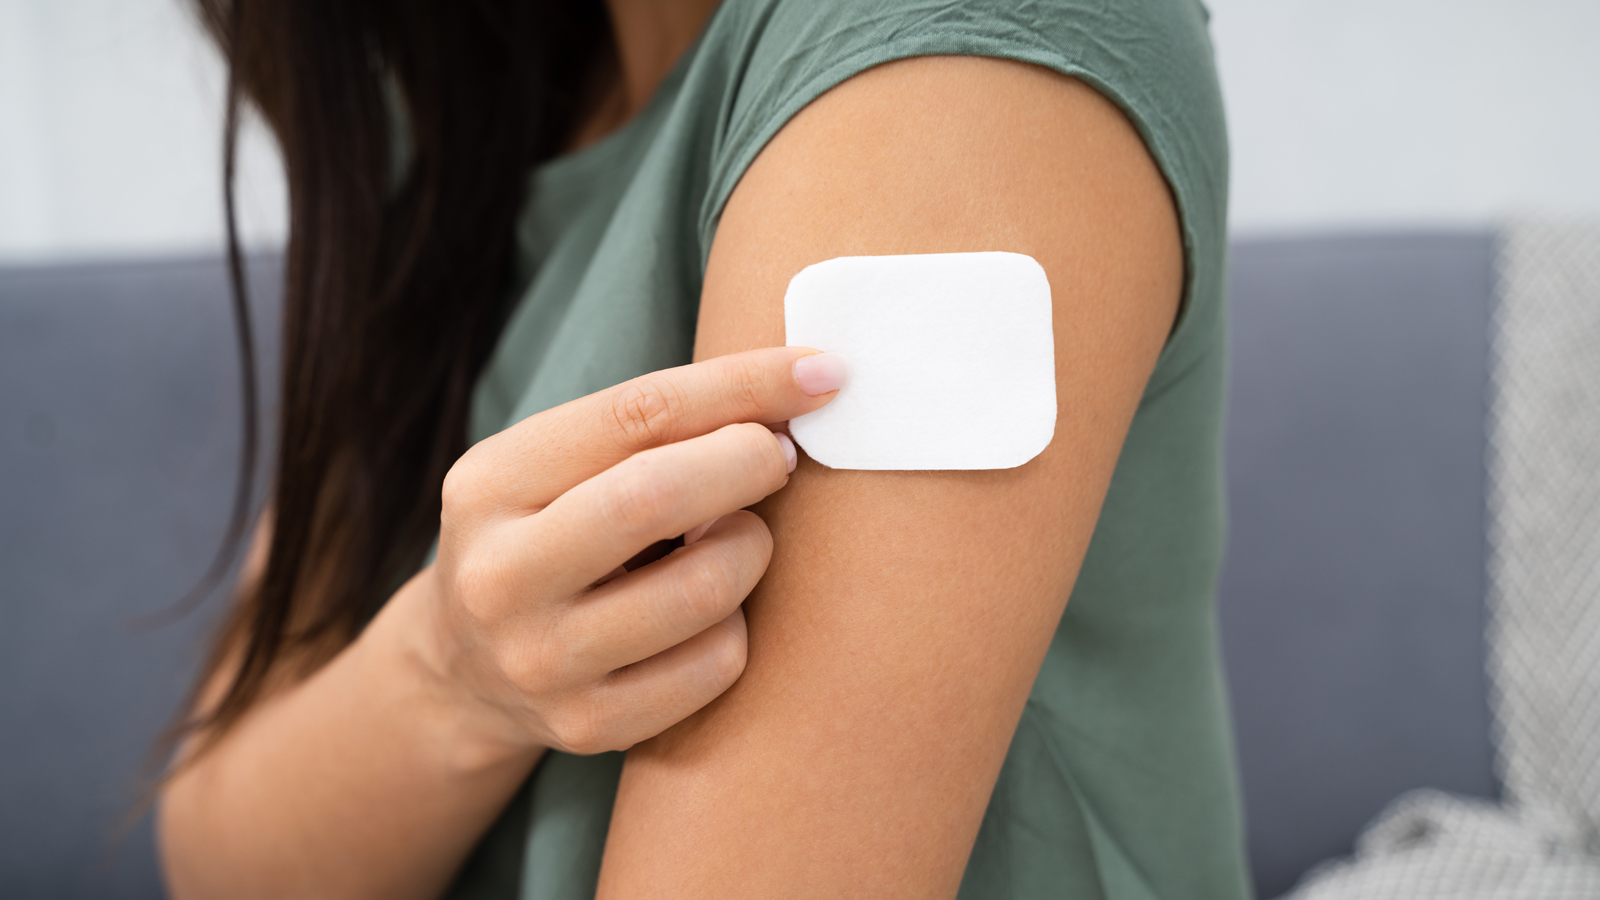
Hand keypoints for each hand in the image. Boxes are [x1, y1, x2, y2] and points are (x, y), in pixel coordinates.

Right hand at [412, 347, 846, 759]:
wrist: (467, 668)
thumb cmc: (547, 533)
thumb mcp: (558, 465)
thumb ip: (652, 427)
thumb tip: (796, 387)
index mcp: (490, 484)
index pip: (634, 413)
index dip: (741, 385)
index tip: (822, 370)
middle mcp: (500, 576)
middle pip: (658, 496)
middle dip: (749, 463)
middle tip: (781, 457)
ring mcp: (541, 662)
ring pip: (705, 589)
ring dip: (750, 548)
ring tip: (735, 537)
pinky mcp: (589, 725)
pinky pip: (717, 664)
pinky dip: (738, 625)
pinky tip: (710, 612)